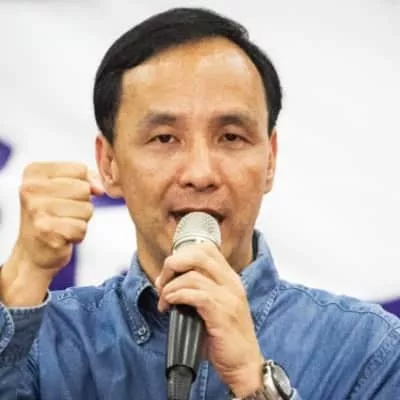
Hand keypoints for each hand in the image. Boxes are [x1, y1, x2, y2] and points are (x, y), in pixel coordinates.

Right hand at [1, 162, 103, 305]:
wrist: (34, 252)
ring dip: (80, 220)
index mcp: (34, 172)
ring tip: (62, 224)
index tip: (65, 197)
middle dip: (82, 204)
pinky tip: (62, 236)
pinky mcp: (46, 231)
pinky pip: (82, 228)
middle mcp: (30, 189)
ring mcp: (37, 210)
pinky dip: (78, 235)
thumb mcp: (65, 188)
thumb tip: (99, 189)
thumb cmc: (53, 215)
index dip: (82, 184)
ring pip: (86, 209)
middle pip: (84, 189)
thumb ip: (86, 179)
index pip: (79, 169)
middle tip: (63, 214)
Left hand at [156, 242, 263, 396]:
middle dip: (173, 264)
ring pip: (192, 275)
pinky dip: (177, 296)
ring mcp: (229, 297)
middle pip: (198, 254)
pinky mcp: (222, 313)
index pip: (206, 249)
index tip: (170, 272)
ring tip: (164, 300)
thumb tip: (168, 282)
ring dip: (170, 287)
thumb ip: (198, 289)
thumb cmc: (225, 337)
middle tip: (162, 282)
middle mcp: (231, 283)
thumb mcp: (215, 306)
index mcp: (230, 278)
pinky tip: (170, 305)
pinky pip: (195, 295)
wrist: (244, 365)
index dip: (182, 254)